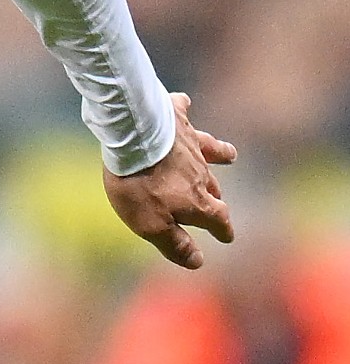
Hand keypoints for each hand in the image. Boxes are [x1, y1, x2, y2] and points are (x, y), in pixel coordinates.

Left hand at [105, 91, 236, 268]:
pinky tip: (185, 101)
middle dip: (216, 198)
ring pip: (210, 151)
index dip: (223, 230)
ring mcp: (190, 145)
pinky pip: (183, 113)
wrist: (132, 138)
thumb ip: (176, 244)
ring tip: (230, 154)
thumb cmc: (140, 186)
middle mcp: (201, 173)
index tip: (228, 236)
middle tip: (218, 201)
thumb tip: (198, 262)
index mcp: (197, 202)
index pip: (218, 220)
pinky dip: (184, 109)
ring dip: (220, 154)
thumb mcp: (152, 226)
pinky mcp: (175, 120)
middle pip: (213, 188)